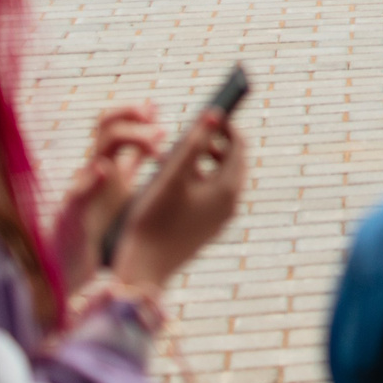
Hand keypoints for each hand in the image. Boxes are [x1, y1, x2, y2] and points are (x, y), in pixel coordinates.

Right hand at [50, 104, 162, 286]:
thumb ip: (134, 160)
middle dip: (131, 115)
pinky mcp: (72, 216)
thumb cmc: (99, 223)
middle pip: (106, 127)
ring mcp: (83, 191)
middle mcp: (95, 171)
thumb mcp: (122, 186)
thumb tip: (156, 133)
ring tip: (156, 146)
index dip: (135, 112)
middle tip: (160, 126)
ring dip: (128, 139)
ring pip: (98, 153)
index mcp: (108, 163)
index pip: (116, 124)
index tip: (156, 109)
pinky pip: (77, 195)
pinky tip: (104, 170)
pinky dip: (90, 181)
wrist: (74, 265)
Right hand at [110, 107, 246, 290]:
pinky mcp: (207, 228)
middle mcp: (231, 204)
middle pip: (232, 162)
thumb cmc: (154, 221)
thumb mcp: (172, 176)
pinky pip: (210, 195)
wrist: (143, 270)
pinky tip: (173, 180)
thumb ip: (193, 143)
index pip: (239, 145)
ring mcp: (220, 219)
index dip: (225, 126)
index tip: (208, 113)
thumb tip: (214, 114)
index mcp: (229, 189)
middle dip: (214, 143)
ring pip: (219, 179)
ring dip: (203, 162)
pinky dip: (197, 181)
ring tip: (176, 154)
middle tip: (192, 131)